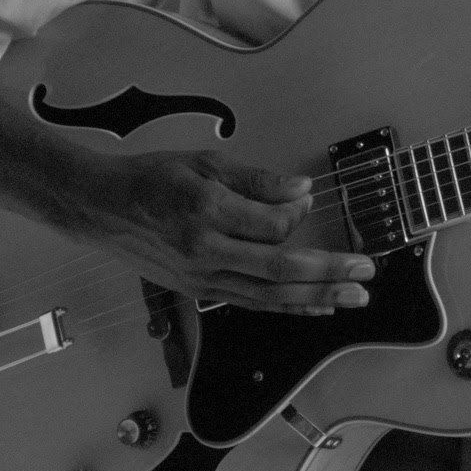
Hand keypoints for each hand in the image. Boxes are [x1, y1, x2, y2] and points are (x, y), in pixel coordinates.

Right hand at [54, 149, 374, 315]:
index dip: (298, 213)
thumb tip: (302, 191)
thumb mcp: (205, 163)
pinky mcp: (201, 291)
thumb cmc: (152, 180)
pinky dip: (289, 307)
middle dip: (330, 273)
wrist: (102, 209)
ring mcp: (203, 278)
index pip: (273, 226)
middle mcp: (206, 252)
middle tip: (367, 273)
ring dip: (318, 297)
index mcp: (207, 213)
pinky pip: (253, 303)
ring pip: (271, 295)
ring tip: (355, 297)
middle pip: (281, 270)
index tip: (307, 198)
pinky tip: (316, 307)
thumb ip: (257, 181)